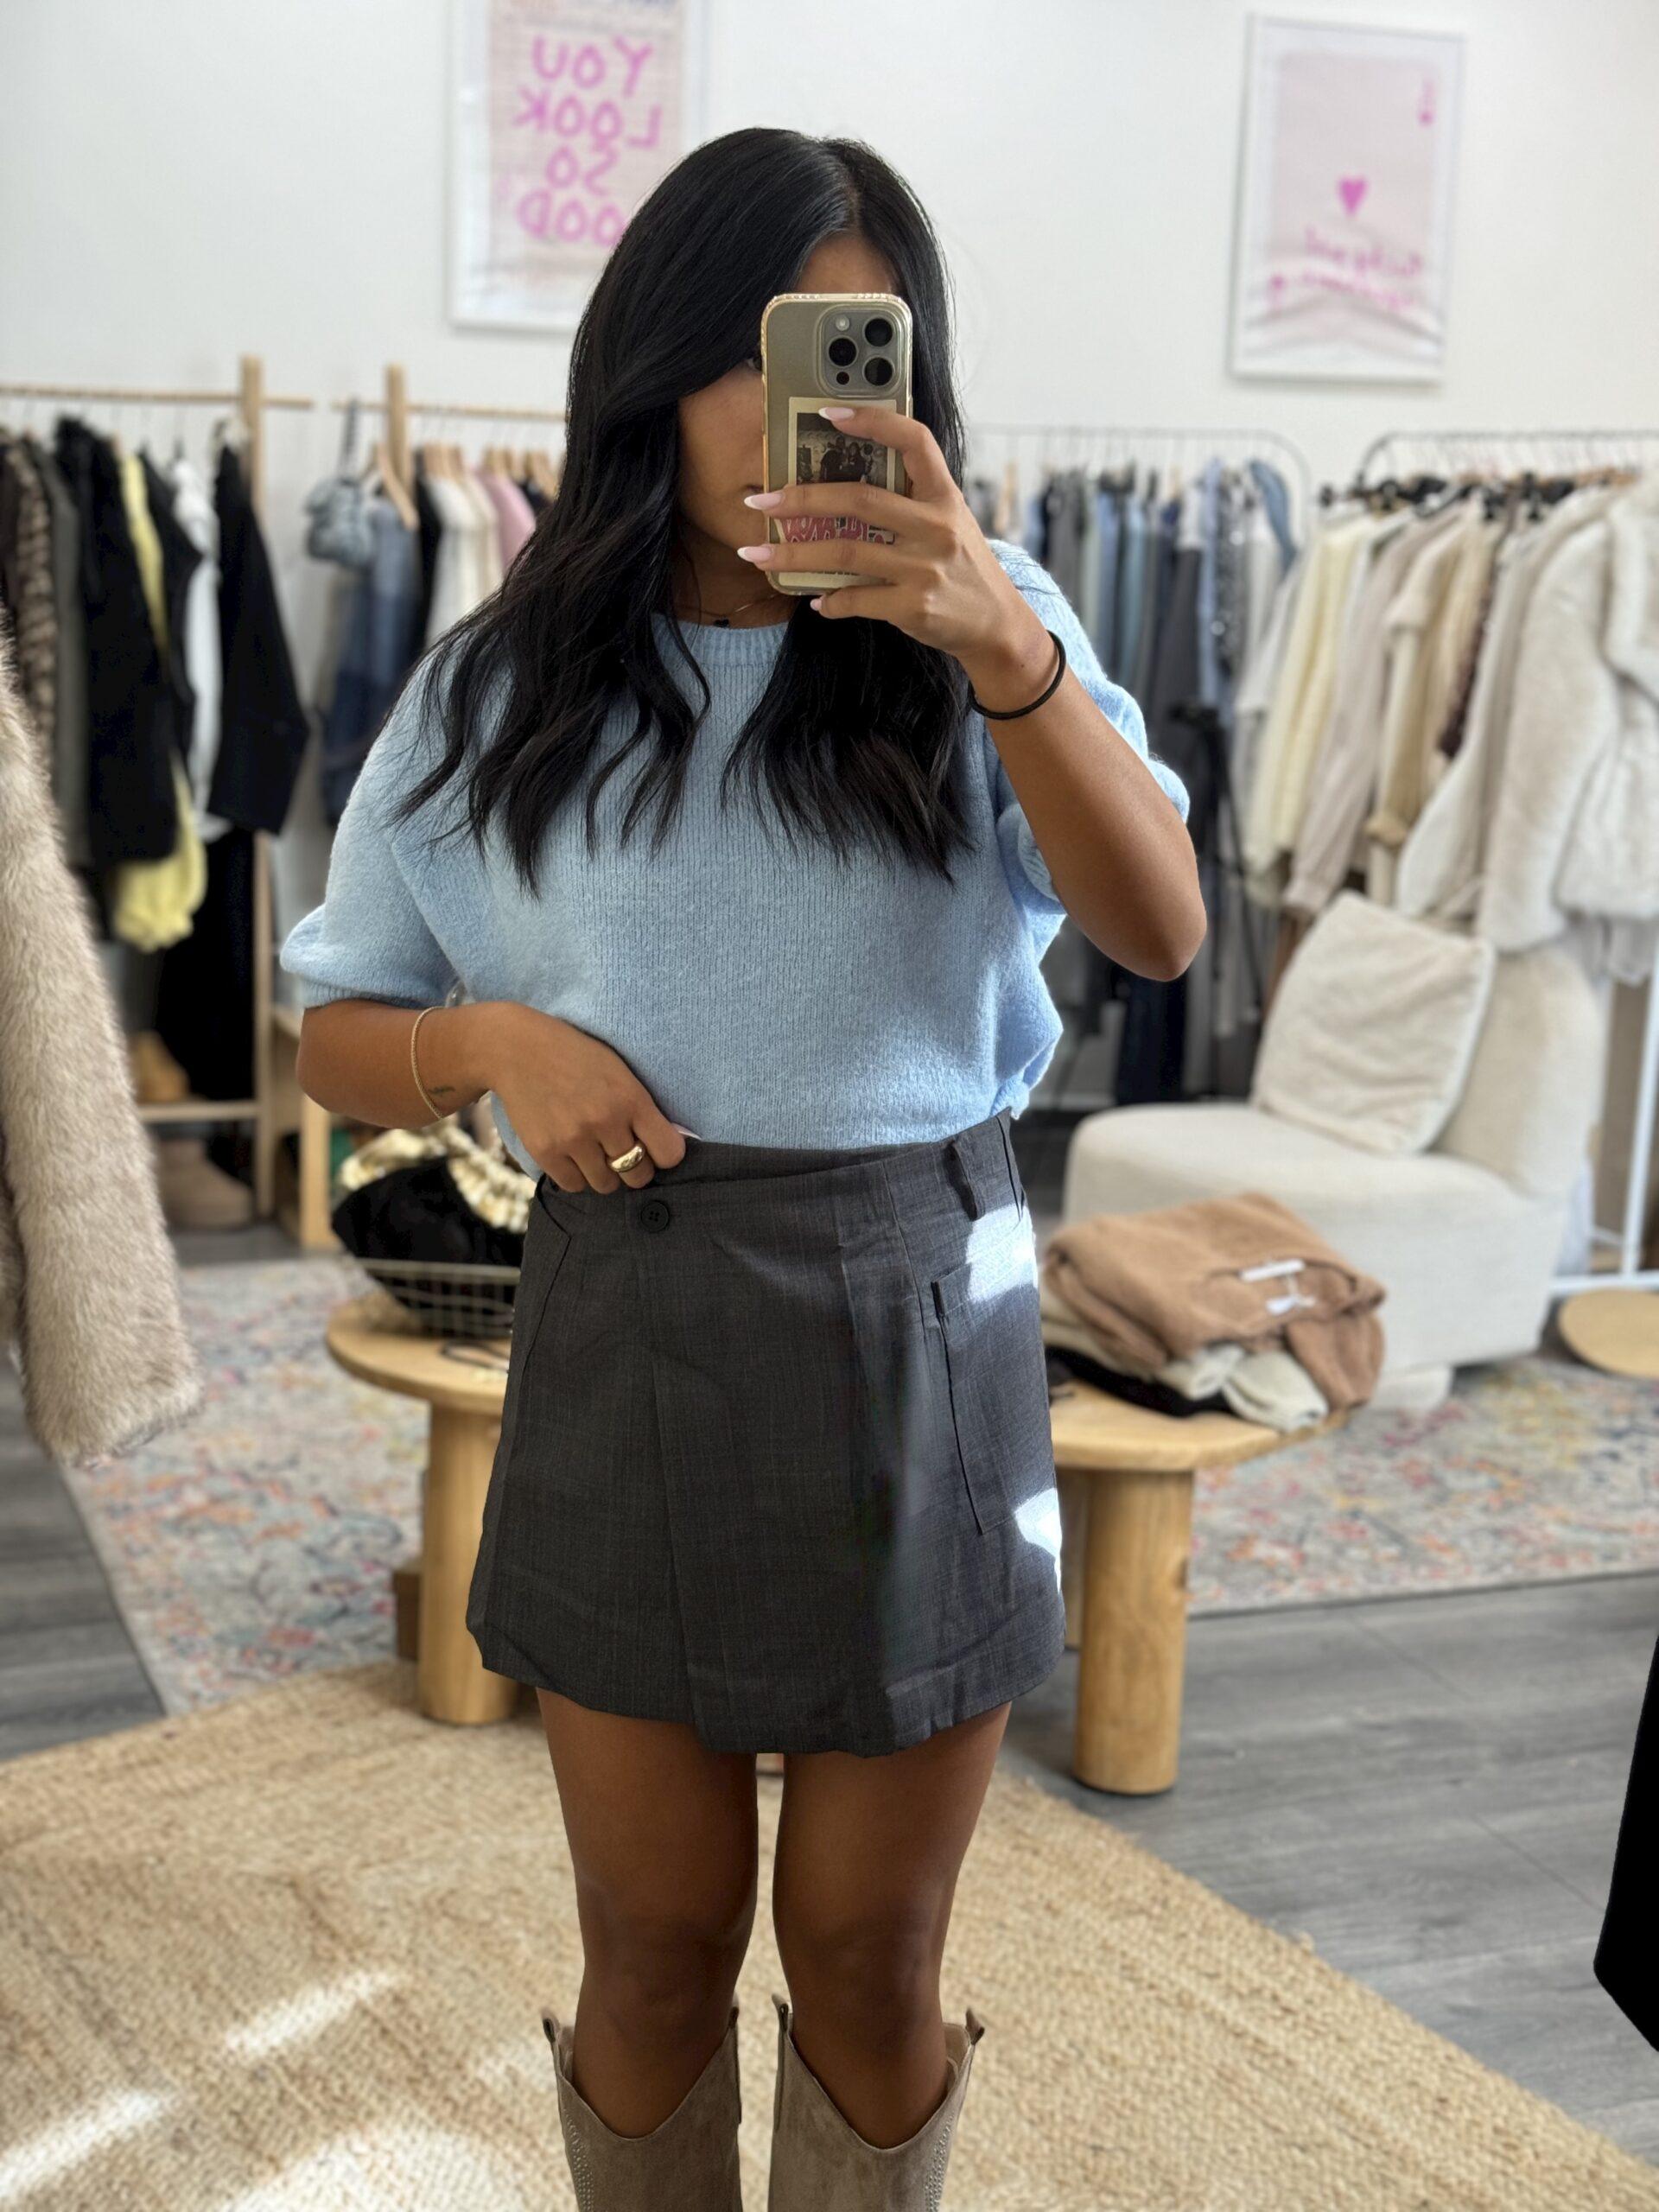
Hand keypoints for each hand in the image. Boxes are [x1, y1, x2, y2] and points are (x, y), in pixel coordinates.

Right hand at [484, 1005, 685, 1193]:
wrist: (516, 1049)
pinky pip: (574, 1185)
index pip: (669, 1153)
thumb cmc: (574, 1057)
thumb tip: (667, 1147)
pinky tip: (572, 1155)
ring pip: (606, 1185)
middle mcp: (605, 1121)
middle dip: (635, 1168)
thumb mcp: (618, 1070)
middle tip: (622, 1152)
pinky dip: (576, 1175)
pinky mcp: (546, 1151)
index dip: (664, 1154)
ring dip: (604, 1173)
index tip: (655, 1149)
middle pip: (638, 1175)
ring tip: (594, 1151)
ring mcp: (574, 1139)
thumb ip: (641, 1107)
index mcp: (630, 1098)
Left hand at [736, 405, 1050, 676]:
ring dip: (793, 554)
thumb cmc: (963, 568)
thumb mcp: (950, 523)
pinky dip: (829, 601)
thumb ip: (911, 501)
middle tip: (762, 500)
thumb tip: (843, 489)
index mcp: (945, 496)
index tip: (828, 412)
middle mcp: (936, 527)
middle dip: (802, 499)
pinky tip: (815, 599)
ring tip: (757, 553)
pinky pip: (855, 599)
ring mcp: (924, 568)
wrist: (995, 625)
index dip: (872, 421)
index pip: (913, 441)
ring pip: (844, 552)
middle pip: (859, 500)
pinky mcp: (913, 606)